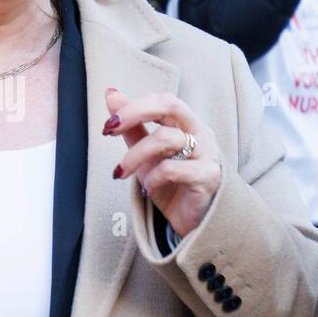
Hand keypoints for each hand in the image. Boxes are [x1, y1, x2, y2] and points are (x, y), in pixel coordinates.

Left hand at [104, 88, 222, 236]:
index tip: (109, 124)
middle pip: (170, 105)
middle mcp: (200, 133)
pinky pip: (171, 169)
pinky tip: (148, 189)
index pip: (162, 100)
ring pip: (166, 138)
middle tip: (110, 129)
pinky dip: (152, 179)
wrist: (197, 222)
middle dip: (134, 112)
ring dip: (135, 155)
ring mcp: (207, 153)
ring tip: (123, 172)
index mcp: (187, 123)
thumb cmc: (173, 184)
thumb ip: (132, 126)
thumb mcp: (146, 154)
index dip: (133, 107)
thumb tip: (111, 94)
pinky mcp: (208, 176)